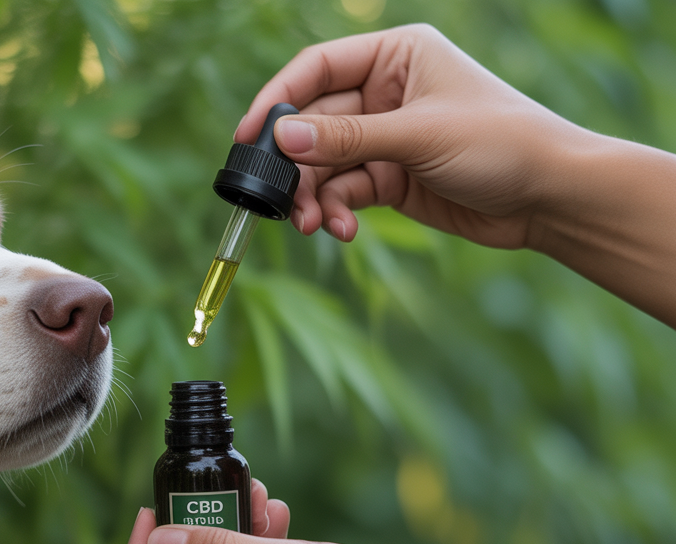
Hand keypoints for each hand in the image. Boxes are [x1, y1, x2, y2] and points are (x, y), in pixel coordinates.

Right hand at [234, 24, 589, 248]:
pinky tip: (344, 230)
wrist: (551, 198)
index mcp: (396, 56)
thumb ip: (346, 138)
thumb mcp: (418, 136)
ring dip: (313, 197)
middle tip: (282, 200)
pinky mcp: (390, 178)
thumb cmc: (500, 143)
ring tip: (314, 226)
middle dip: (297, 166)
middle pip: (314, 124)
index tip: (248, 136)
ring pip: (324, 164)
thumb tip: (282, 137)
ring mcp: (385, 137)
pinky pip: (344, 192)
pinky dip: (337, 212)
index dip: (278, 99)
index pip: (318, 68)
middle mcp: (386, 92)